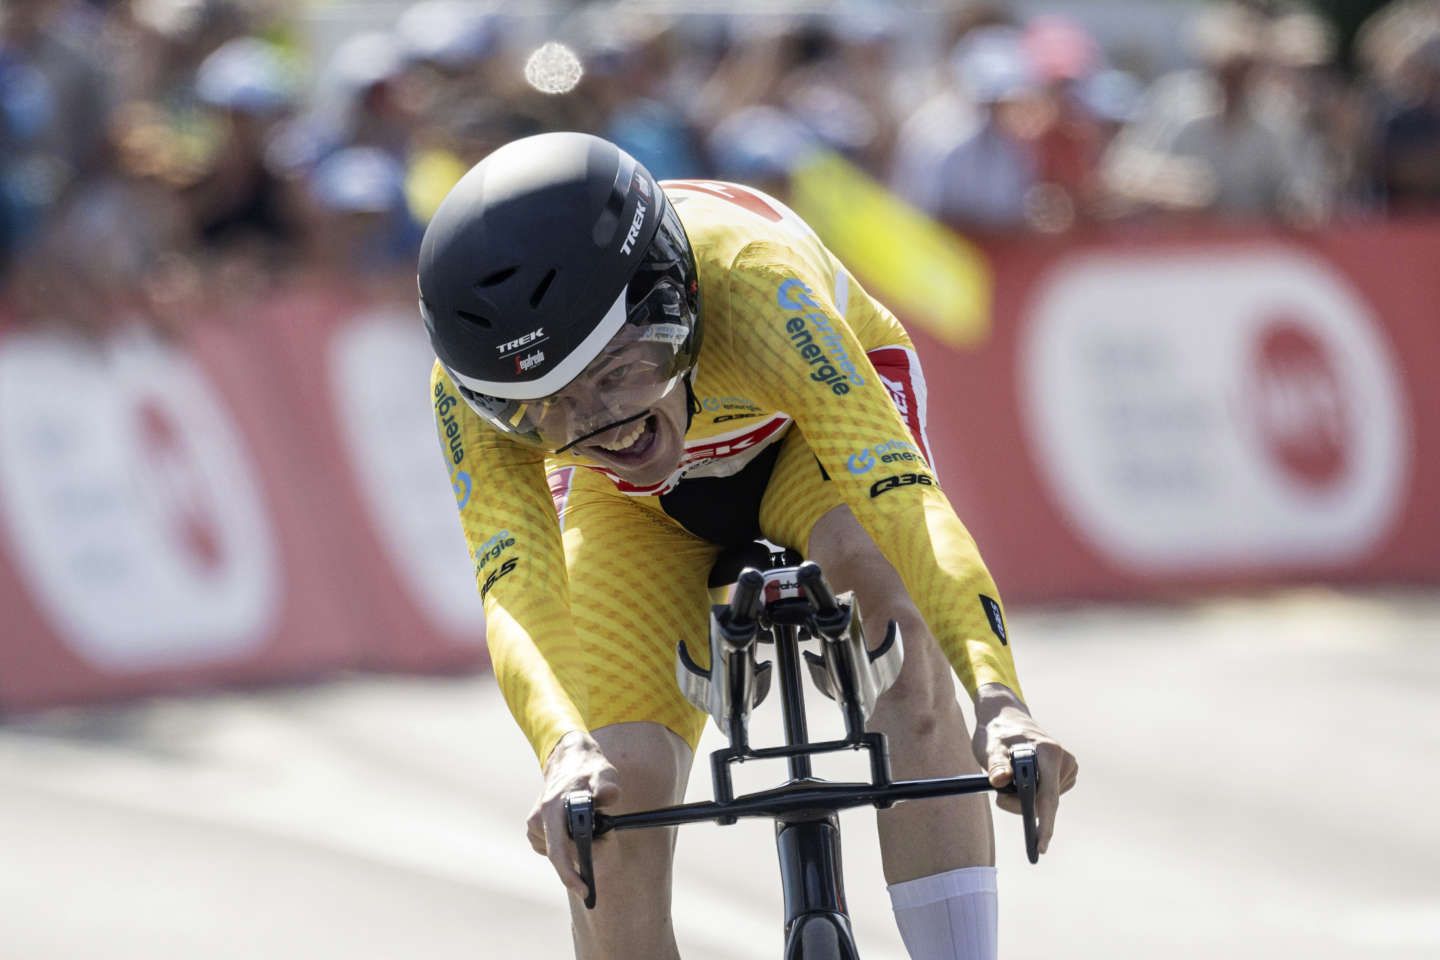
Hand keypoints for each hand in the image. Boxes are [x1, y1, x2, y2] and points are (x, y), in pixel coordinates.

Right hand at [526, 731, 620, 896]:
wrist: (570, 760)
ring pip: (556, 852)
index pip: (558, 850)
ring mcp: (534, 823)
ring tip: (589, 831)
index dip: (570, 874)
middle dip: (578, 864)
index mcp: (552, 808)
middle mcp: (538, 818)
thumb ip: (607, 787)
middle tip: (599, 853)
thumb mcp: (604, 774)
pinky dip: (565, 845)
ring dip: (574, 850)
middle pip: (558, 855)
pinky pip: (552, 848)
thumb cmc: (589, 769)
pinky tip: (574, 830)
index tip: (585, 890)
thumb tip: (608, 797)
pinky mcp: (535, 827)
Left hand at [972, 684, 1077, 855]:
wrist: (1007, 718)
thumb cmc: (997, 733)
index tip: (1040, 847)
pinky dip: (1033, 795)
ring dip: (1025, 800)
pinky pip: (1048, 797)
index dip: (1044, 825)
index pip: (1048, 797)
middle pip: (1045, 803)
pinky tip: (1023, 779)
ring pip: (1046, 802)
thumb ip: (995, 764)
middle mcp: (1064, 760)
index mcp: (1049, 753)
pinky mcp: (1066, 774)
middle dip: (1021, 806)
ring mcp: (1068, 768)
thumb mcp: (990, 747)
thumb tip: (999, 781)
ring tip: (1010, 779)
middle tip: (999, 795)